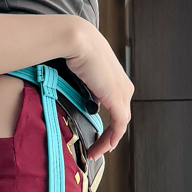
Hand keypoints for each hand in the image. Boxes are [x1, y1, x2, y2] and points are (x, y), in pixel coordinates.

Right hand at [64, 20, 132, 157]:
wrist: (75, 39)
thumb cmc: (71, 48)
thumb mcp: (77, 68)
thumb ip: (79, 83)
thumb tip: (69, 93)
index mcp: (115, 76)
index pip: (115, 104)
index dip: (108, 122)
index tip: (98, 134)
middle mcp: (123, 84)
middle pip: (119, 115)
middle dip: (108, 134)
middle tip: (96, 147)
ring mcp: (122, 91)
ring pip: (120, 123)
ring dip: (108, 140)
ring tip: (95, 152)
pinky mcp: (118, 98)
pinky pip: (118, 126)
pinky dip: (111, 139)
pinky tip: (102, 148)